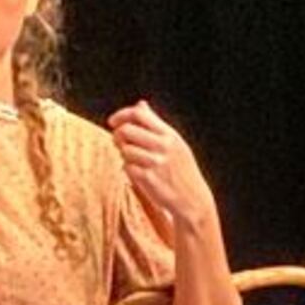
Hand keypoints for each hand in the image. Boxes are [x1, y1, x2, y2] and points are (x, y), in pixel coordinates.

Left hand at [109, 101, 215, 230]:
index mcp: (170, 134)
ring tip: (133, 160)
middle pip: (127, 130)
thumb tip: (140, 104)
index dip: (121, 115)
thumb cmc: (180, 170)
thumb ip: (155, 124)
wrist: (192, 200)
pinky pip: (127, 167)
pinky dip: (128, 169)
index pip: (139, 114)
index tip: (112, 122)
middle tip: (118, 143)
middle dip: (117, 135)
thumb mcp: (174, 143)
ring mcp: (157, 163)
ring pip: (125, 150)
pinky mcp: (149, 179)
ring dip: (123, 154)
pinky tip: (136, 173)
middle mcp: (164, 146)